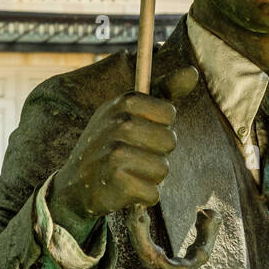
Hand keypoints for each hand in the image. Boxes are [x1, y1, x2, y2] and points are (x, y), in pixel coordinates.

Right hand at [47, 66, 197, 242]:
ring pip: (163, 169)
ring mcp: (115, 152)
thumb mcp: (131, 112)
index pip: (169, 113)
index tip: (141, 131)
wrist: (74, 185)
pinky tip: (123, 190)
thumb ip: (164, 91)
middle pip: (169, 142)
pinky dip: (142, 197)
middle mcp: (119, 123)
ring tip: (128, 172)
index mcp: (124, 102)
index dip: (160, 127)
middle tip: (132, 155)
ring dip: (149, 177)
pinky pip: (153, 194)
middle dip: (156, 154)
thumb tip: (193, 71)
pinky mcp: (115, 181)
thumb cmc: (110, 144)